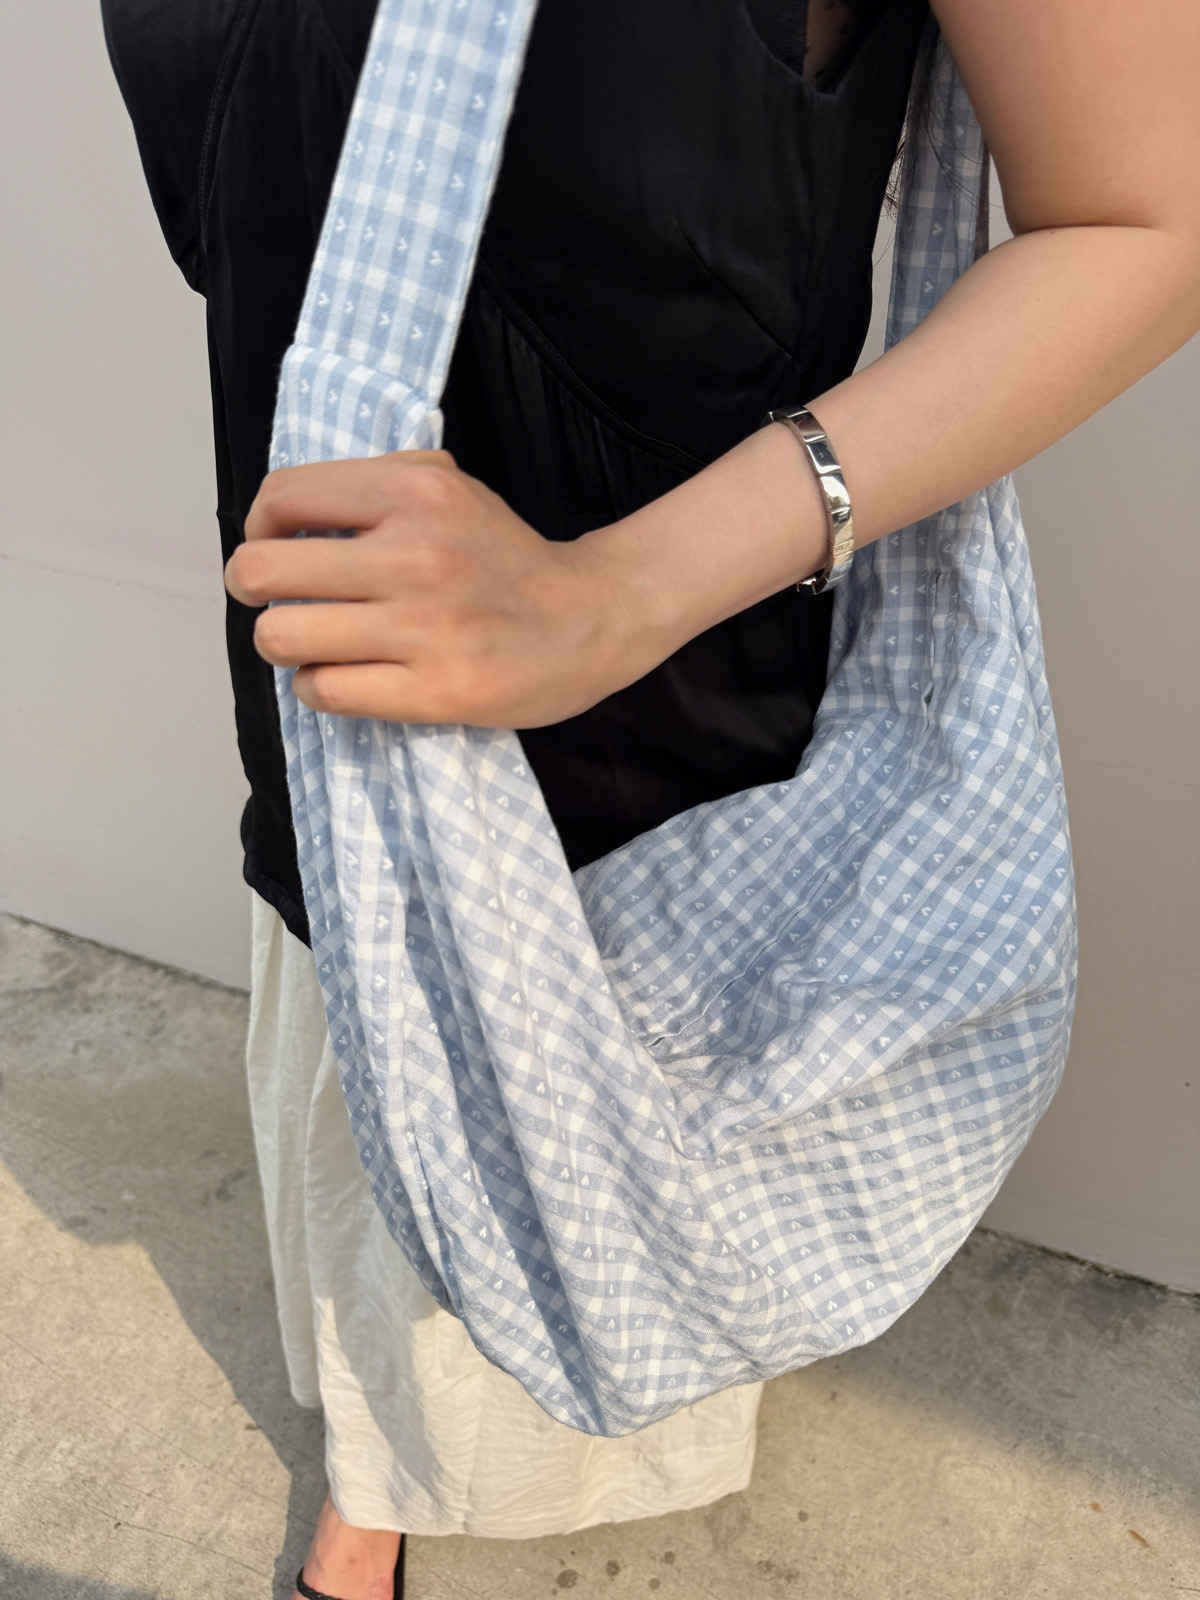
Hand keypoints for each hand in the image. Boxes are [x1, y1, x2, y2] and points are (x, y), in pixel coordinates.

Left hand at [224, 451, 650, 726]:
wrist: (589, 620)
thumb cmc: (507, 558)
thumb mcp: (453, 485)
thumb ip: (375, 485)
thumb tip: (284, 516)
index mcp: (416, 491)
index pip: (282, 499)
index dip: (259, 526)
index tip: (273, 545)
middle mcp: (415, 555)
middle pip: (261, 570)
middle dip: (253, 589)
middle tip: (277, 600)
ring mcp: (424, 629)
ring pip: (281, 637)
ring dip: (285, 643)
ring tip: (314, 643)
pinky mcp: (435, 691)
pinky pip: (324, 690)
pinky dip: (318, 686)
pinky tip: (343, 676)